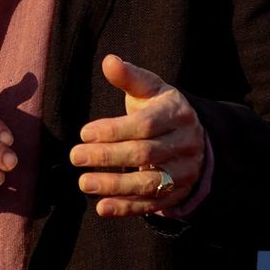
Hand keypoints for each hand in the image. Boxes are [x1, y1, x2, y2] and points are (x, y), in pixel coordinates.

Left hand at [70, 54, 206, 216]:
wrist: (194, 138)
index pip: (145, 125)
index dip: (113, 130)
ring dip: (114, 186)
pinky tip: (102, 207)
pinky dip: (126, 208)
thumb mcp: (150, 90)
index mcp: (177, 115)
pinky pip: (151, 204)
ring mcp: (183, 172)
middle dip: (108, 157)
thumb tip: (109, 61)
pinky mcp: (177, 193)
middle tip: (75, 157)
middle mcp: (185, 145)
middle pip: (145, 154)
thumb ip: (130, 78)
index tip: (83, 133)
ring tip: (83, 183)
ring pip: (149, 183)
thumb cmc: (160, 109)